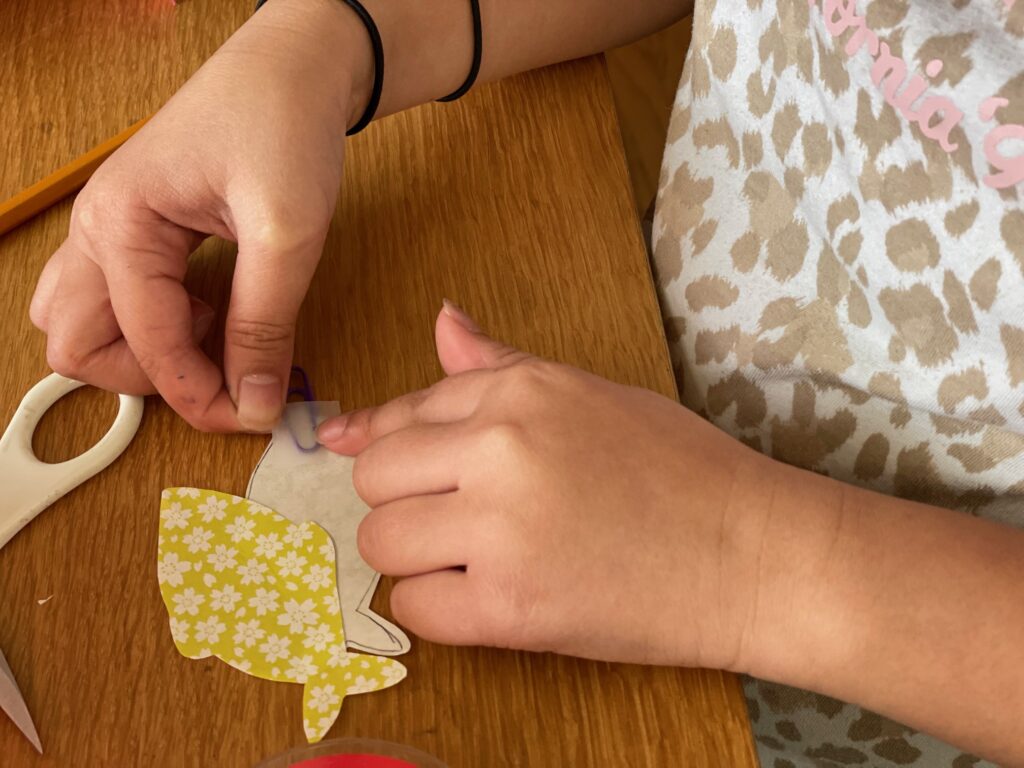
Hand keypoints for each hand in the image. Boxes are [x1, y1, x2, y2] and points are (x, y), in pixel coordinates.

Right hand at [30, 0, 370, 430]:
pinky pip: (121, 301)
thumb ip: (264, 324)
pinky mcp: (136, 232)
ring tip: (221, 334)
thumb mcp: (286, 233)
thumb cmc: (283, 124)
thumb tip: (254, 401)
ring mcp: (110, 230)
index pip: (141, 346)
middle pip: (79, 348)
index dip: (197, 395)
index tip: (252, 415)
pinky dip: (160, 326)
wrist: (293, 66)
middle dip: (151, 380)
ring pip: (88, 327)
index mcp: (120, 225)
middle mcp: (97, 230)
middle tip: (225, 375)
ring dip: (146, 355)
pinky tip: (217, 309)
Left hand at [317, 303, 788, 668]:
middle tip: (449, 519)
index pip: (404, 412)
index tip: (354, 451)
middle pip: (374, 477)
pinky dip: (439, 608)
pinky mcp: (509, 607)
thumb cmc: (682, 469)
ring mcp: (499, 529)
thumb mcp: (590, 395)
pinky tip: (485, 598)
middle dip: (401, 499)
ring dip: (415, 555)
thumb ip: (501, 366)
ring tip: (470, 559)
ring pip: (382, 541)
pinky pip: (414, 608)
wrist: (750, 553)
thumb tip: (442, 321)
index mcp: (520, 392)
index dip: (377, 439)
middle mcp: (499, 449)